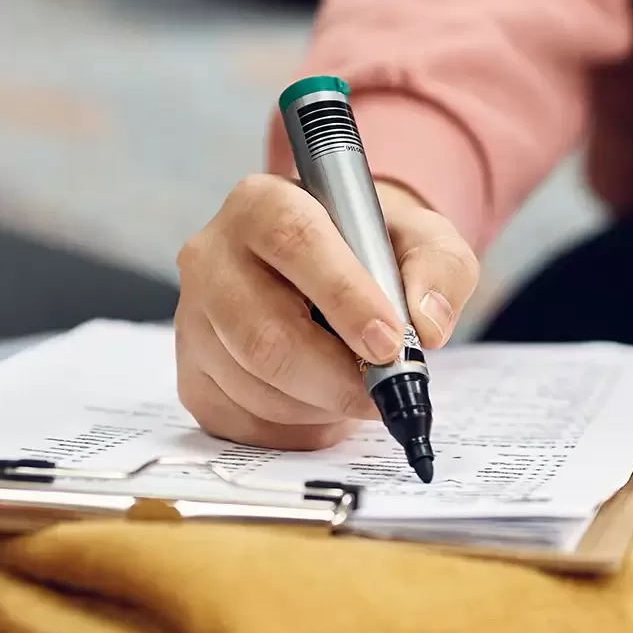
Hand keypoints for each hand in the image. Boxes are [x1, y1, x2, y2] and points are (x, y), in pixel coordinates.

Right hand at [175, 176, 479, 448]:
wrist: (339, 270)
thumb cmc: (376, 251)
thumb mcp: (424, 240)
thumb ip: (440, 269)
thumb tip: (427, 325)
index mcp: (263, 204)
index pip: (296, 242)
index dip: (345, 297)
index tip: (390, 342)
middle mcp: (212, 256)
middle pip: (264, 332)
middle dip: (336, 377)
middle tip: (385, 394)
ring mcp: (194, 318)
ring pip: (254, 383)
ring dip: (322, 405)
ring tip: (360, 392)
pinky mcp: (193, 373)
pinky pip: (241, 420)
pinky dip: (297, 429)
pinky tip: (326, 407)